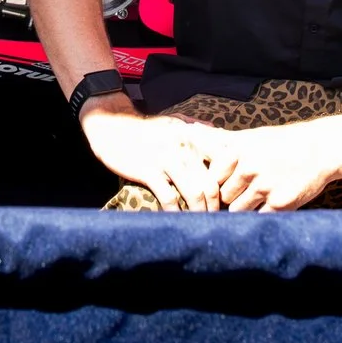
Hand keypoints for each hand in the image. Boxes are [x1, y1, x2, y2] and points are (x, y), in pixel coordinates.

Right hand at [81, 101, 234, 210]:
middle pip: (212, 183)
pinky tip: (177, 219)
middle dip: (216, 205)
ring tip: (200, 222)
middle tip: (216, 218)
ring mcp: (166, 159)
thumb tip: (217, 130)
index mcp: (193, 136)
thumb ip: (197, 126)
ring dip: (200, 212)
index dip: (230, 182)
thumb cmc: (145, 127)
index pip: (224, 161)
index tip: (228, 196)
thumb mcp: (174, 121)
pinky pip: (168, 198)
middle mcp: (184, 147)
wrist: (111, 124)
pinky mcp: (149, 171)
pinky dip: (176, 212)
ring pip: (194, 192)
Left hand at [217, 117, 341, 211]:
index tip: (220, 189)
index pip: (211, 178)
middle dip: (230, 199)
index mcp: (238, 151)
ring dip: (244, 209)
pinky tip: (268, 207)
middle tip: (241, 196)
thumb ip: (220, 139)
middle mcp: (248, 168)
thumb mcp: (252, 136)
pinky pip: (258, 218)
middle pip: (223, 196)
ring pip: (238, 210)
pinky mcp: (279, 204)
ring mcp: (264, 187)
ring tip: (256, 201)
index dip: (214, 187)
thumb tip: (190, 131)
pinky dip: (260, 216)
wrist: (322, 149)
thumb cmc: (284, 142)